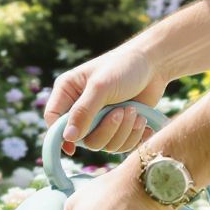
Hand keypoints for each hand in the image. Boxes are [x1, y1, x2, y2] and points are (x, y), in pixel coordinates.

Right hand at [44, 46, 167, 154]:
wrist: (156, 64)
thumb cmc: (124, 66)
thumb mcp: (100, 87)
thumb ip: (82, 112)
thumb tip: (68, 138)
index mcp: (68, 93)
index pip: (53, 120)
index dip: (60, 136)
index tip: (72, 146)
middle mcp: (80, 109)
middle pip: (82, 139)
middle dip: (106, 129)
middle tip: (122, 111)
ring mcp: (99, 120)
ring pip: (103, 145)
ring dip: (123, 132)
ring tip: (135, 111)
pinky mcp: (118, 128)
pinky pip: (120, 146)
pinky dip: (133, 136)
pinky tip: (143, 122)